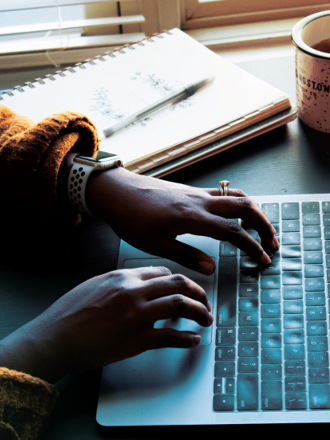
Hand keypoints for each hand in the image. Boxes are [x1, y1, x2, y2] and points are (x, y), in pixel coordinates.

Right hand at [0, 266, 212, 382]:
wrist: (54, 338)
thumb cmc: (70, 312)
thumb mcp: (96, 284)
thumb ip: (121, 282)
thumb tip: (143, 284)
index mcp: (123, 276)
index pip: (163, 272)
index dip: (180, 281)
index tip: (186, 289)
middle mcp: (133, 292)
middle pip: (179, 284)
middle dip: (199, 292)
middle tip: (205, 302)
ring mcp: (136, 316)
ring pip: (180, 306)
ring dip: (200, 312)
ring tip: (206, 319)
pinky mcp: (135, 341)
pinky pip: (170, 337)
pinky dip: (187, 339)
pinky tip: (193, 340)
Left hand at [86, 167, 278, 274]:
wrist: (116, 191)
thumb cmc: (130, 218)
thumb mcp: (155, 244)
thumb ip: (186, 255)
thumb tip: (212, 268)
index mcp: (192, 217)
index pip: (233, 231)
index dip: (252, 246)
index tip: (263, 260)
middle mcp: (200, 201)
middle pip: (244, 206)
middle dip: (264, 225)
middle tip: (271, 243)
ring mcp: (196, 192)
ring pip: (236, 196)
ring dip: (254, 211)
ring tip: (260, 229)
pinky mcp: (190, 190)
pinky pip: (223, 193)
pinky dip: (238, 203)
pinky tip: (235, 216)